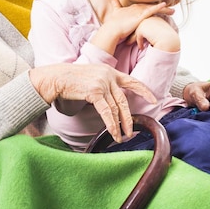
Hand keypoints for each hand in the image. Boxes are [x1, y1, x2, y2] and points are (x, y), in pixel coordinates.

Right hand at [29, 63, 156, 141]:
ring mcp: (102, 83)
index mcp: (110, 71)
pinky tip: (112, 133)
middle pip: (123, 100)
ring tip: (120, 137)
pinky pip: (106, 112)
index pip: (132, 81)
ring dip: (118, 125)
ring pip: (115, 108)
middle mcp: (108, 75)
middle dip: (128, 118)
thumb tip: (112, 101)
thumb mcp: (91, 77)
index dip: (144, 90)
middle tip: (131, 131)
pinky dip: (110, 124)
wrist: (56, 78)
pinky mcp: (95, 91)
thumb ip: (104, 85)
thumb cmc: (70, 80)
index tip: (154, 99)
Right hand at [91, 0, 174, 53]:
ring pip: (153, 8)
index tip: (162, 4)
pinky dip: (158, 8)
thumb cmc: (113, 24)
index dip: (153, 5)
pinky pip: (151, 11)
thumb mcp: (115, 11)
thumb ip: (113, 1)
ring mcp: (138, 11)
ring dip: (164, 9)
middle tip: (171, 6)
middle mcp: (135, 8)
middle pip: (151, 6)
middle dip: (161, 6)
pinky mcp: (139, 16)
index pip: (145, 5)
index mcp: (132, 8)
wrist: (111, 29)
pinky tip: (165, 6)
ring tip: (173, 11)